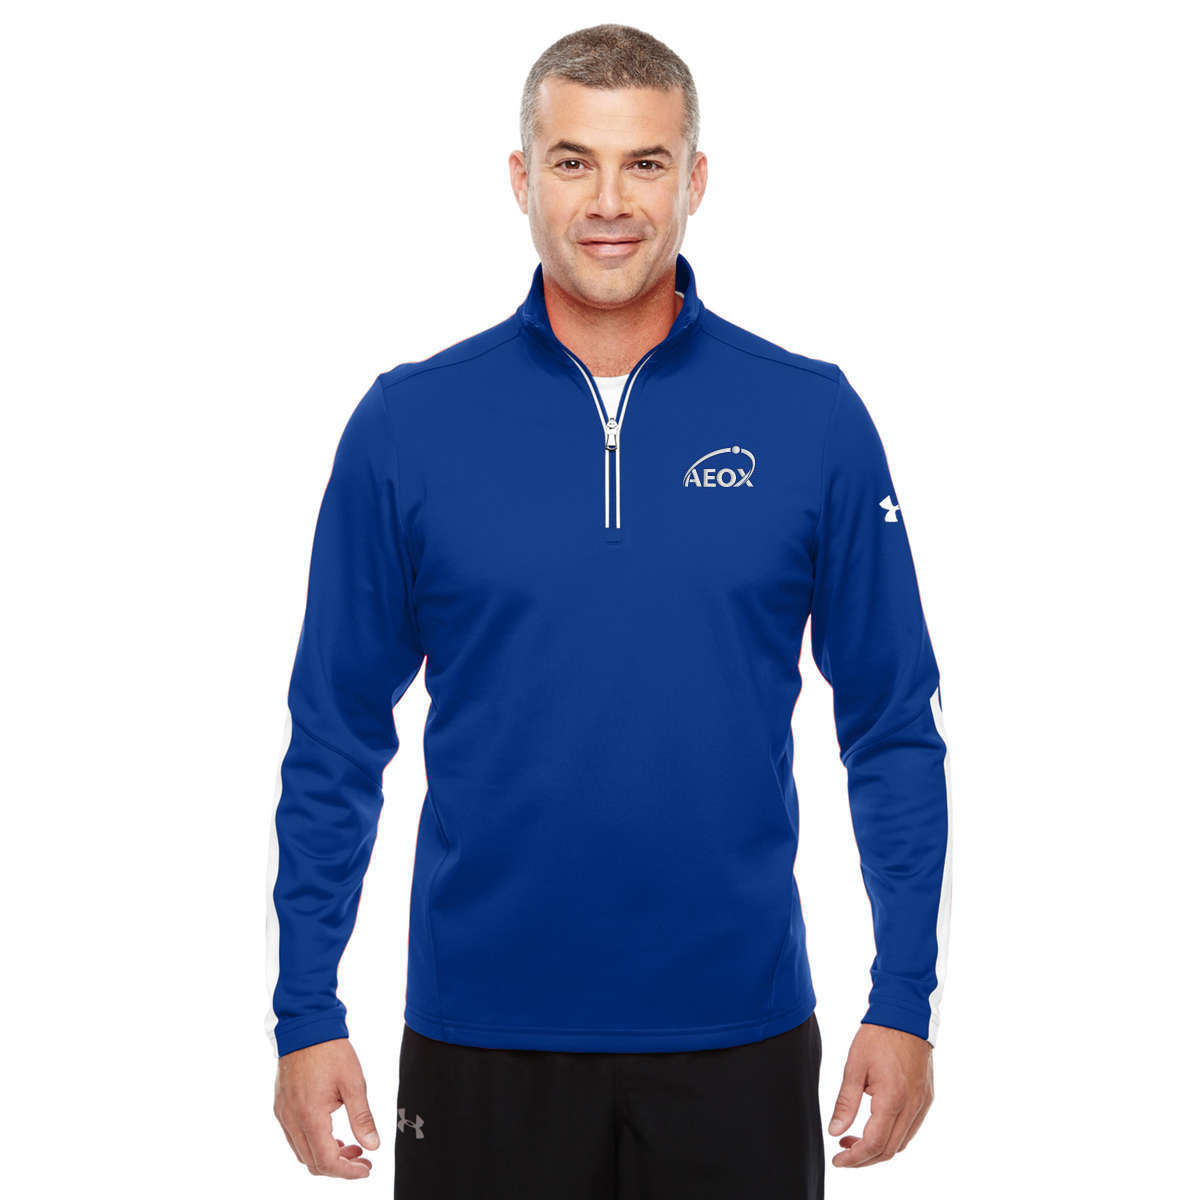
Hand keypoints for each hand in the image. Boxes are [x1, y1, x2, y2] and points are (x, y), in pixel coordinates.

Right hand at [274, 1037, 379, 1178]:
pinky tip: (331, 1132)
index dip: (347, 1172)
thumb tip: (373, 1145)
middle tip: (361, 1158)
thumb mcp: (353, 1083)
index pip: (326, 1161)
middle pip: (312, 1162)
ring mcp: (283, 1114)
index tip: (366, 1168)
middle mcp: (291, 1119)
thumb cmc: (330, 1050)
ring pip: (301, 1152)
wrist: (306, 1026)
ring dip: (325, 1155)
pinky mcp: (281, 1106)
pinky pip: (294, 1137)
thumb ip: (362, 1118)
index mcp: (310, 1116)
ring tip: (349, 1145)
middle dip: (339, 1167)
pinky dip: (313, 1143)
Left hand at [827, 1022, 933, 1166]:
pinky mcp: (926, 1098)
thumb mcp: (854, 1067)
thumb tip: (835, 1131)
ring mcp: (922, 1103)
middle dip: (864, 1158)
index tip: (837, 1160)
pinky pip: (911, 1128)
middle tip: (843, 1152)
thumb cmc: (878, 1037)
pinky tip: (875, 1126)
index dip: (854, 1158)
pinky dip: (892, 1136)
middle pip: (889, 1150)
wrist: (905, 1015)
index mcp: (892, 1099)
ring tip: (854, 1139)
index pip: (874, 1144)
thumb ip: (845, 1103)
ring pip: (902, 1142)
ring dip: (878, 1148)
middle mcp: (912, 1106)